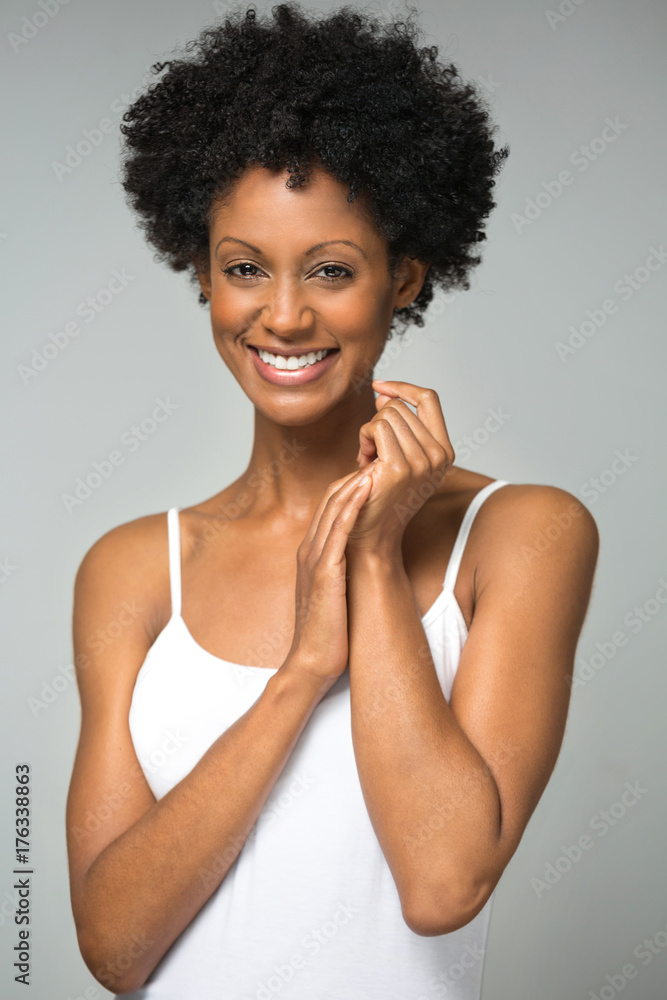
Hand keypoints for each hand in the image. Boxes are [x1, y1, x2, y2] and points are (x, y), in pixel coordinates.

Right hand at [284, 468, 372, 687]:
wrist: (312, 663)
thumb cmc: (329, 631)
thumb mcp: (336, 590)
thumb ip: (344, 568)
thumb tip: (366, 556)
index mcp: (312, 552)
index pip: (331, 507)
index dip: (352, 484)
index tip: (377, 468)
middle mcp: (310, 550)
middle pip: (330, 500)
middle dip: (354, 474)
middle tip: (378, 455)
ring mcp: (315, 560)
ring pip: (333, 510)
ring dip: (354, 483)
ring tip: (376, 460)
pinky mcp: (324, 573)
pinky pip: (337, 532)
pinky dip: (351, 507)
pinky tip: (365, 489)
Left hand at [347, 379, 454, 556]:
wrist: (370, 532)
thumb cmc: (378, 493)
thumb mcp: (399, 453)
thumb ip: (399, 424)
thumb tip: (383, 393)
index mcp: (445, 451)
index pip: (428, 398)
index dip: (402, 387)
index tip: (379, 387)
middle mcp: (439, 456)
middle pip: (399, 406)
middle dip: (378, 422)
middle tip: (371, 453)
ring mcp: (422, 462)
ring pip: (386, 414)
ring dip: (368, 433)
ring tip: (368, 460)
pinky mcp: (400, 467)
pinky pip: (376, 426)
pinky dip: (363, 439)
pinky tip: (363, 462)